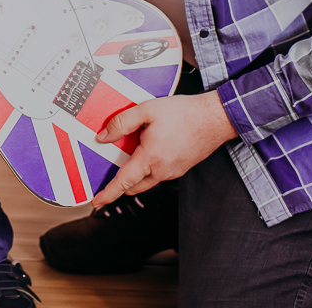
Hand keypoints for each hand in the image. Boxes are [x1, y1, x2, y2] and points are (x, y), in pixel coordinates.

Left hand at [91, 90, 237, 207]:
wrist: (215, 118)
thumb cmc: (185, 114)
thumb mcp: (147, 110)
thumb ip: (122, 123)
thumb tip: (104, 136)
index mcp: (151, 158)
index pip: (124, 182)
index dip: (108, 193)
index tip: (97, 201)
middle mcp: (162, 170)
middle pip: (134, 185)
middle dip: (120, 183)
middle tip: (109, 171)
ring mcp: (173, 171)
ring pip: (147, 179)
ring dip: (136, 173)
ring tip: (131, 151)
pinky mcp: (181, 168)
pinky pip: (159, 173)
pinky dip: (149, 166)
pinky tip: (150, 147)